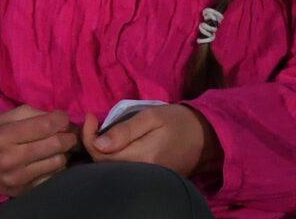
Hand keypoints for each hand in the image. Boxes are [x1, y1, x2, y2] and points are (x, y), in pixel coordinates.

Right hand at [0, 104, 81, 198]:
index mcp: (6, 136)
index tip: (61, 117)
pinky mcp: (22, 191)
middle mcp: (12, 159)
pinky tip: (48, 160)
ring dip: (63, 152)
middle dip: (68, 135)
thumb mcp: (5, 117)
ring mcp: (18, 179)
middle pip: (56, 145)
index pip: (46, 126)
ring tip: (57, 146)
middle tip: (66, 132)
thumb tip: (60, 119)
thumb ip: (33, 114)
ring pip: (58, 162)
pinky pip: (52, 178)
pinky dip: (55, 167)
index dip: (61, 119)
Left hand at [78, 104, 219, 178]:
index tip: (91, 116)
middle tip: (95, 121)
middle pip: (104, 165)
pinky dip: (114, 158)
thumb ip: (126, 129)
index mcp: (142, 157)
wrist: (205, 137)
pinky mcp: (147, 179)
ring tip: (102, 131)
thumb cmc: (178, 121)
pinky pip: (123, 171)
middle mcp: (141, 173)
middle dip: (93, 143)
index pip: (101, 155)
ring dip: (102, 151)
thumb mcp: (153, 116)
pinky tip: (114, 144)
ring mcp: (144, 179)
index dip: (89, 137)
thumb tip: (99, 143)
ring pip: (112, 169)